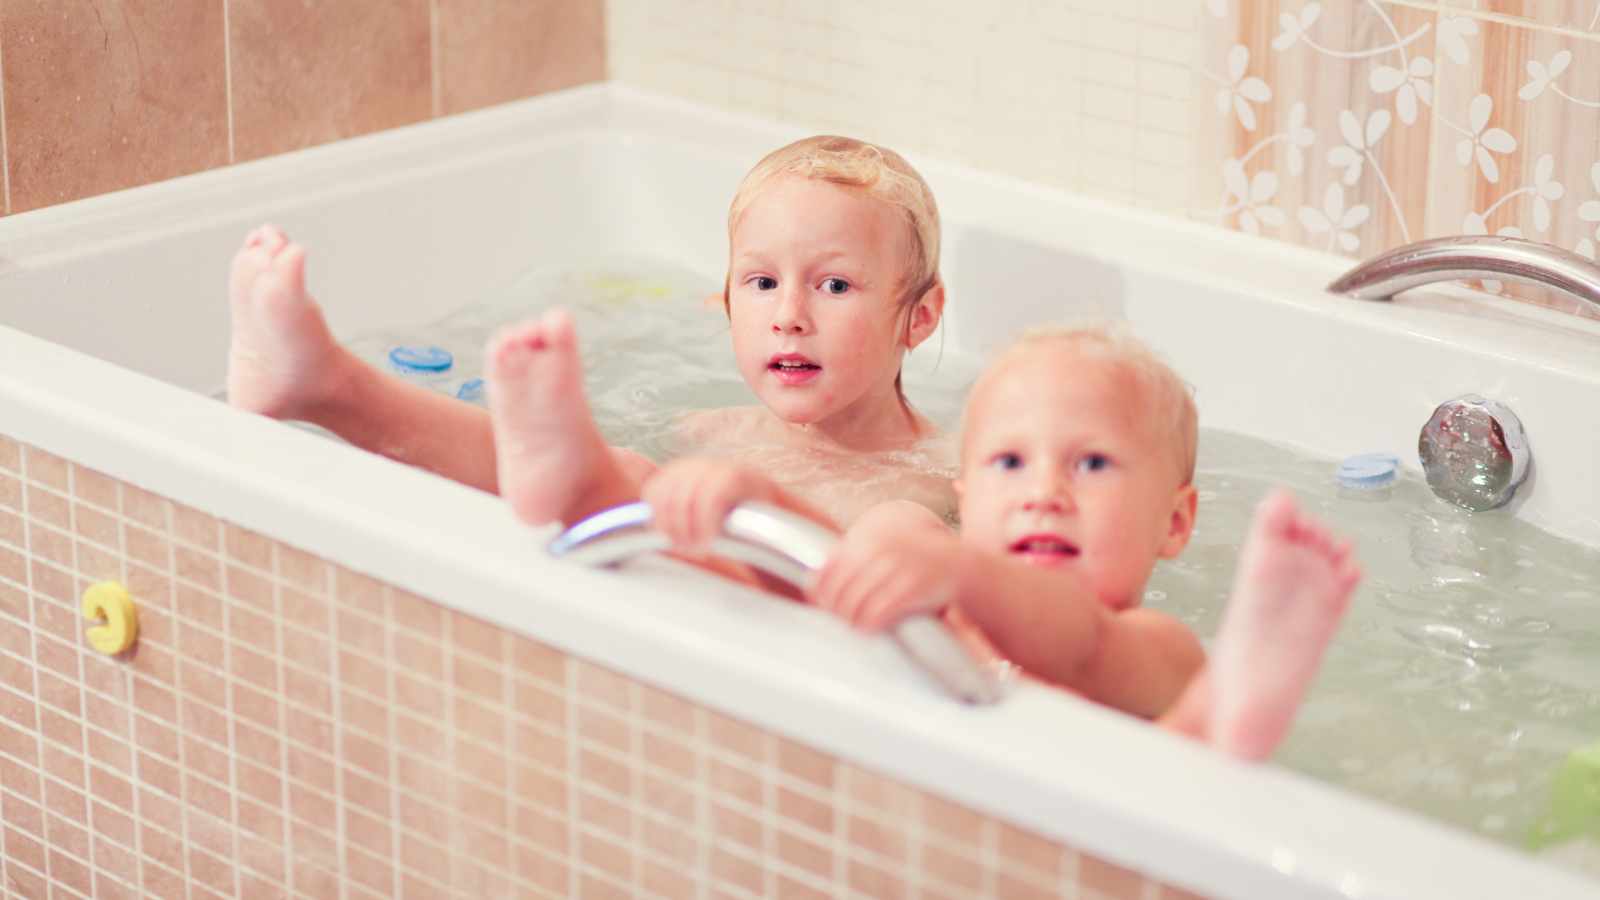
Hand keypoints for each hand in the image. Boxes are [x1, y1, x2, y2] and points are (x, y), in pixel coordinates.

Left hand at [640, 458, 776, 552]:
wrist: (780, 522)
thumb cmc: (732, 529)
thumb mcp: (696, 521)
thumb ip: (673, 521)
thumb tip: (642, 533)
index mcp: (681, 473)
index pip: (654, 492)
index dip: (657, 521)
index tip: (668, 542)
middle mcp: (697, 465)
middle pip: (668, 498)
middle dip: (675, 530)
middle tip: (688, 549)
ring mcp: (718, 467)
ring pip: (686, 499)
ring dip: (691, 530)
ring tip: (701, 547)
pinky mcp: (739, 476)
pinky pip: (712, 499)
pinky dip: (708, 524)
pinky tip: (713, 539)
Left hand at [810, 502, 961, 630]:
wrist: (960, 565)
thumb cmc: (913, 564)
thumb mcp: (882, 554)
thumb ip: (850, 564)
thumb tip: (811, 588)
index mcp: (867, 539)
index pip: (828, 569)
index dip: (819, 593)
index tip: (822, 607)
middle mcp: (879, 550)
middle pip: (840, 590)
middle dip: (836, 611)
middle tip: (841, 623)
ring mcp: (896, 567)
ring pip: (856, 603)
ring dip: (852, 621)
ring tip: (856, 627)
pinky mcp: (912, 587)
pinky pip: (879, 612)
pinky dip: (870, 624)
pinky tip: (871, 629)